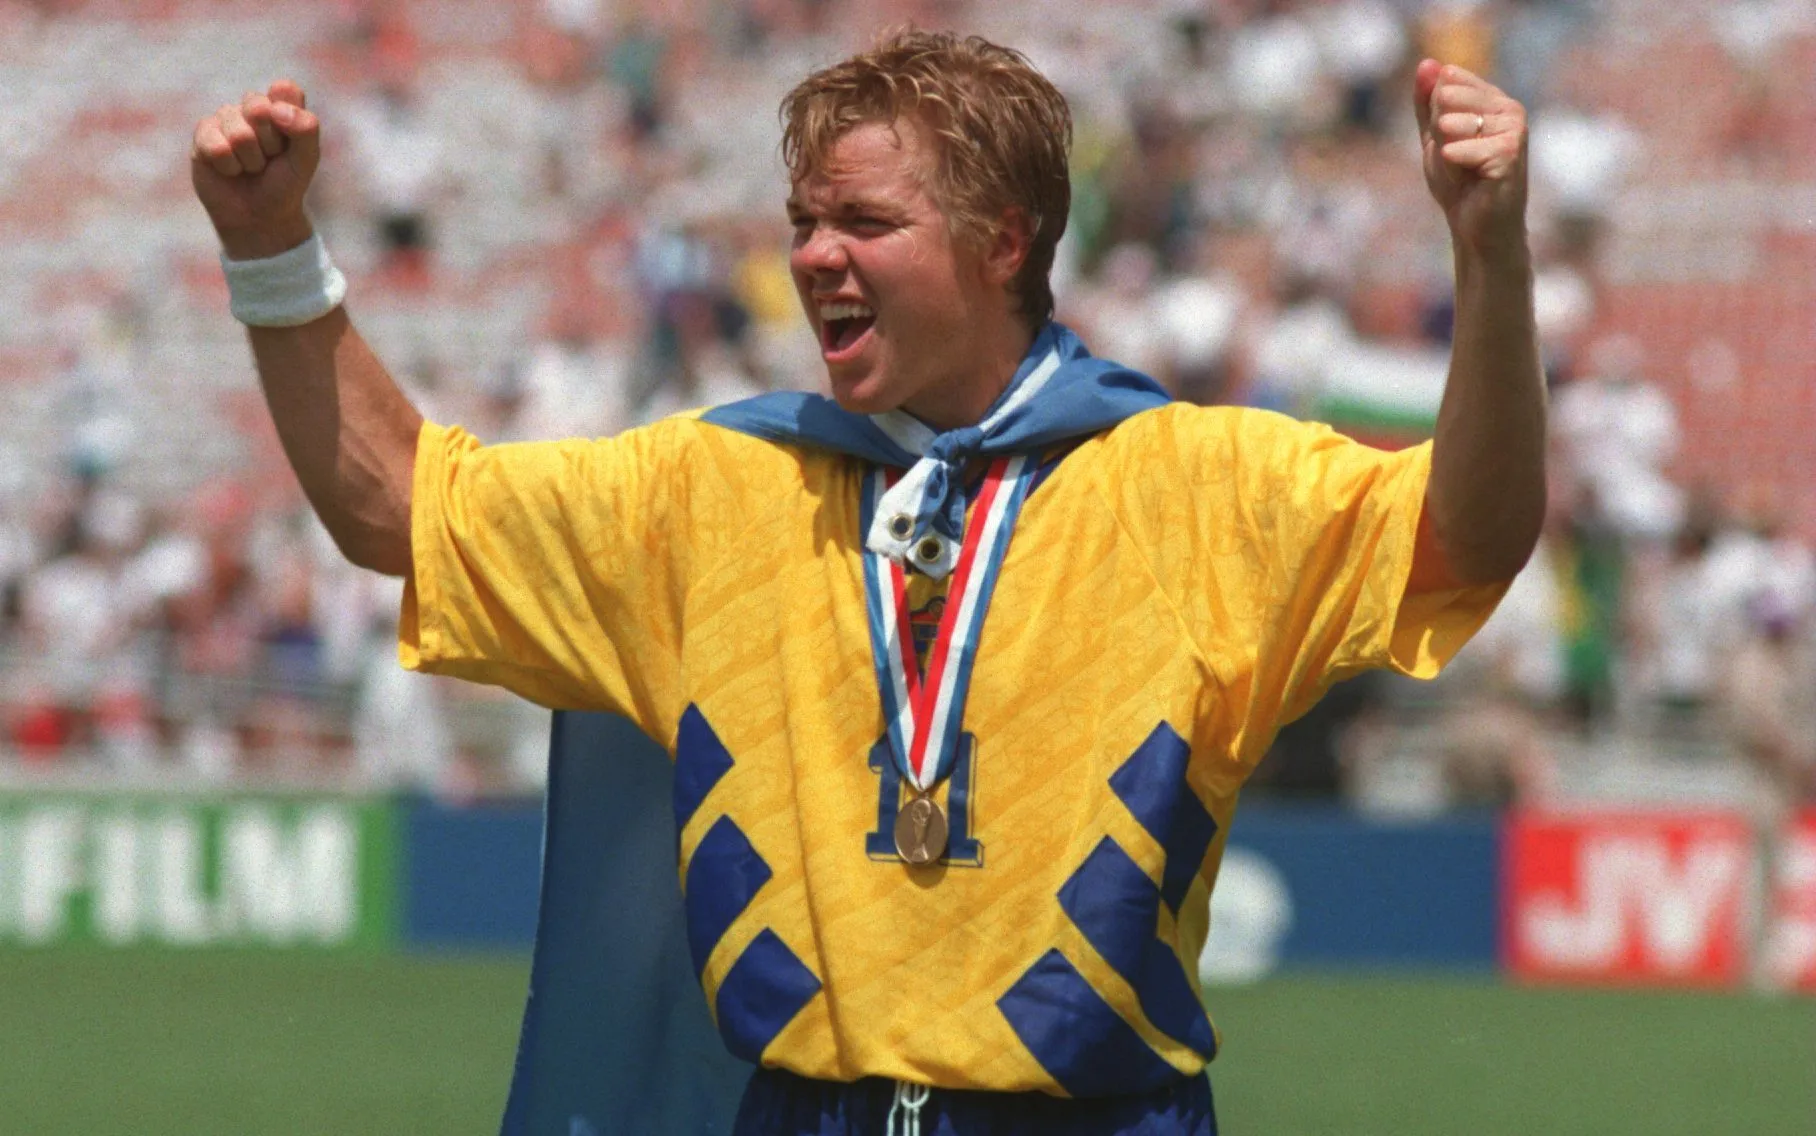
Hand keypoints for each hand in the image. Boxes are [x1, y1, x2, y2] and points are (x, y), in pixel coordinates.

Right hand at [191, 81, 320, 259]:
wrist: (259, 216)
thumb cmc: (285, 184)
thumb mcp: (306, 159)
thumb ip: (306, 128)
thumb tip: (275, 109)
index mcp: (280, 105)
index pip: (285, 90)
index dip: (288, 121)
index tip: (290, 143)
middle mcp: (252, 106)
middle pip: (259, 109)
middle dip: (270, 144)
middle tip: (269, 159)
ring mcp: (226, 118)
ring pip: (239, 132)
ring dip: (250, 160)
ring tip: (250, 168)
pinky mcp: (203, 134)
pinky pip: (216, 146)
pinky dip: (229, 166)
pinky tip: (230, 170)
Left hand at [1414, 60, 1527, 258]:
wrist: (1476, 227)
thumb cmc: (1459, 184)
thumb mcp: (1435, 139)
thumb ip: (1428, 103)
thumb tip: (1428, 63)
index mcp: (1493, 100)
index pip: (1447, 83)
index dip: (1434, 117)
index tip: (1447, 141)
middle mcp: (1509, 108)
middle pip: (1446, 100)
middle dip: (1438, 135)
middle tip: (1455, 160)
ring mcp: (1514, 128)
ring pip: (1452, 123)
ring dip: (1446, 153)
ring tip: (1462, 170)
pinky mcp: (1511, 152)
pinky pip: (1462, 147)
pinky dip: (1454, 164)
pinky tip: (1467, 176)